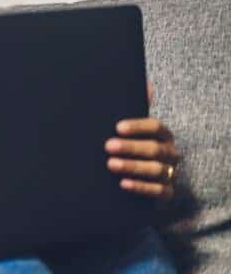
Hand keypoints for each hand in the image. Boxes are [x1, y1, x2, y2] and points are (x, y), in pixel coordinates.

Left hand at [105, 83, 179, 199]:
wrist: (135, 177)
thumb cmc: (131, 145)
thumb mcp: (129, 128)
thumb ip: (133, 107)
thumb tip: (144, 84)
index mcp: (162, 134)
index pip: (155, 127)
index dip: (138, 126)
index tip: (117, 127)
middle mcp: (170, 152)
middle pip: (154, 149)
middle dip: (131, 147)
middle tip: (108, 145)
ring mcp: (170, 173)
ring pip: (156, 170)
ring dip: (133, 166)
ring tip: (111, 164)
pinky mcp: (166, 192)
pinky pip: (158, 191)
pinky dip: (141, 187)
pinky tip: (123, 183)